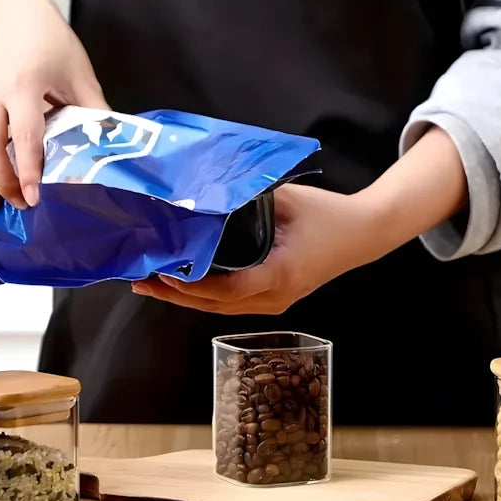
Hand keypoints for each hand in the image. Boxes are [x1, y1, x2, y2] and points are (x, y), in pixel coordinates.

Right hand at [0, 0, 106, 210]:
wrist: (15, 19)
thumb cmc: (52, 46)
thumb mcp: (81, 75)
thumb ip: (96, 111)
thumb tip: (114, 147)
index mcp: (23, 84)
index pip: (25, 134)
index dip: (30, 168)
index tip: (35, 196)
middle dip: (4, 181)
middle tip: (23, 206)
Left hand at [132, 125, 469, 314]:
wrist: (363, 234)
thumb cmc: (327, 215)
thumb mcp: (286, 200)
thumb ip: (245, 200)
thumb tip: (203, 191)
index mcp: (278, 275)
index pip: (225, 290)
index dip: (191, 284)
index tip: (162, 270)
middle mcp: (274, 297)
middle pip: (214, 306)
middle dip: (174, 294)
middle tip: (138, 279)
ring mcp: (274, 303)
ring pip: (220, 309)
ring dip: (184, 297)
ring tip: (150, 283)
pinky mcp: (273, 298)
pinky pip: (232, 303)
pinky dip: (204, 295)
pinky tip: (183, 283)